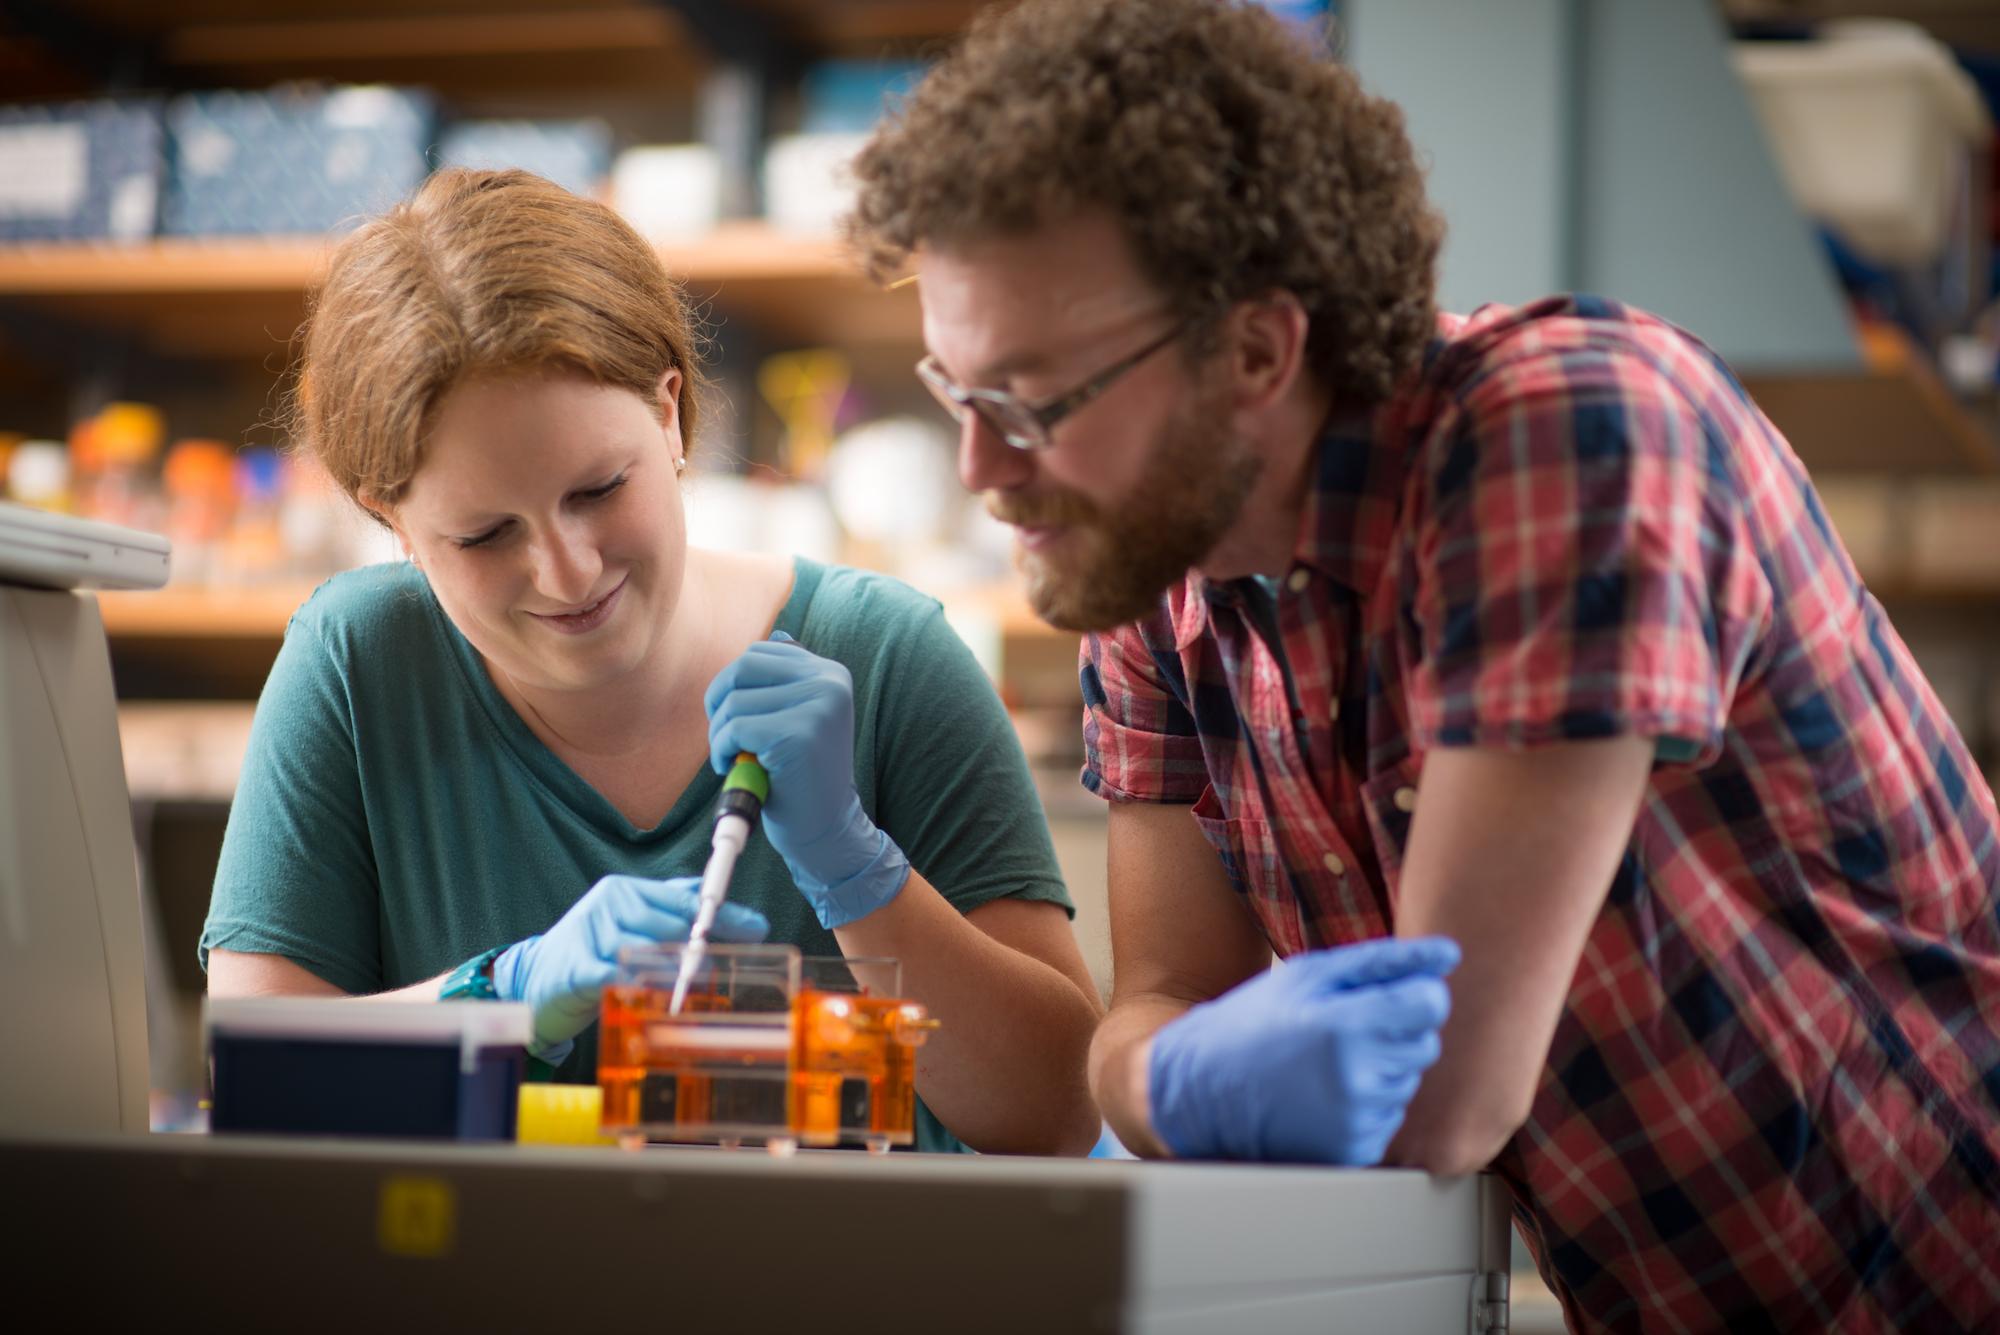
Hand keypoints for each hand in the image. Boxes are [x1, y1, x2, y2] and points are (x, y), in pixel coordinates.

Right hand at [493, 874, 768, 1060]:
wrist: (533, 981)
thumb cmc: (591, 951)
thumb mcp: (629, 921)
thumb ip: (666, 905)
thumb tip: (710, 893)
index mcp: (626, 890)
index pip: (684, 900)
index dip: (724, 915)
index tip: (757, 929)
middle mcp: (608, 904)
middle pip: (670, 927)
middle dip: (698, 952)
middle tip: (714, 971)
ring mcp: (590, 933)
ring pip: (648, 954)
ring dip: (671, 975)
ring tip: (682, 991)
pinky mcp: (574, 967)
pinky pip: (618, 979)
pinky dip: (638, 989)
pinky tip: (652, 1000)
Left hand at [704, 633, 910, 929]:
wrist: (826, 830)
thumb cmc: (801, 775)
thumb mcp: (803, 717)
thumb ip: (791, 680)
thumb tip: (777, 638)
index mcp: (830, 674)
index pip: (759, 653)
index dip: (733, 685)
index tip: (736, 719)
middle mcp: (830, 683)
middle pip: (743, 668)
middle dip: (720, 702)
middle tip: (726, 738)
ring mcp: (817, 706)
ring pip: (734, 701)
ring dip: (720, 734)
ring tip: (735, 759)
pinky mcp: (798, 734)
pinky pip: (734, 728)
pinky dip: (721, 750)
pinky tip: (734, 768)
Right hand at [1148, 936, 1458, 1164]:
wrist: (1200, 1092)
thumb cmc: (1256, 1021)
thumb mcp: (1311, 975)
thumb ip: (1385, 961)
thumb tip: (1450, 953)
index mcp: (1345, 1025)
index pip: (1432, 1004)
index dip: (1412, 996)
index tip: (1384, 997)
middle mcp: (1356, 1079)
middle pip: (1426, 1044)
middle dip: (1394, 1033)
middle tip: (1341, 1030)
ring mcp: (1355, 1122)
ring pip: (1407, 1082)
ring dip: (1379, 1070)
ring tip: (1325, 1064)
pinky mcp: (1352, 1153)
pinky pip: (1389, 1118)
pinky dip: (1365, 1105)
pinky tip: (1323, 1096)